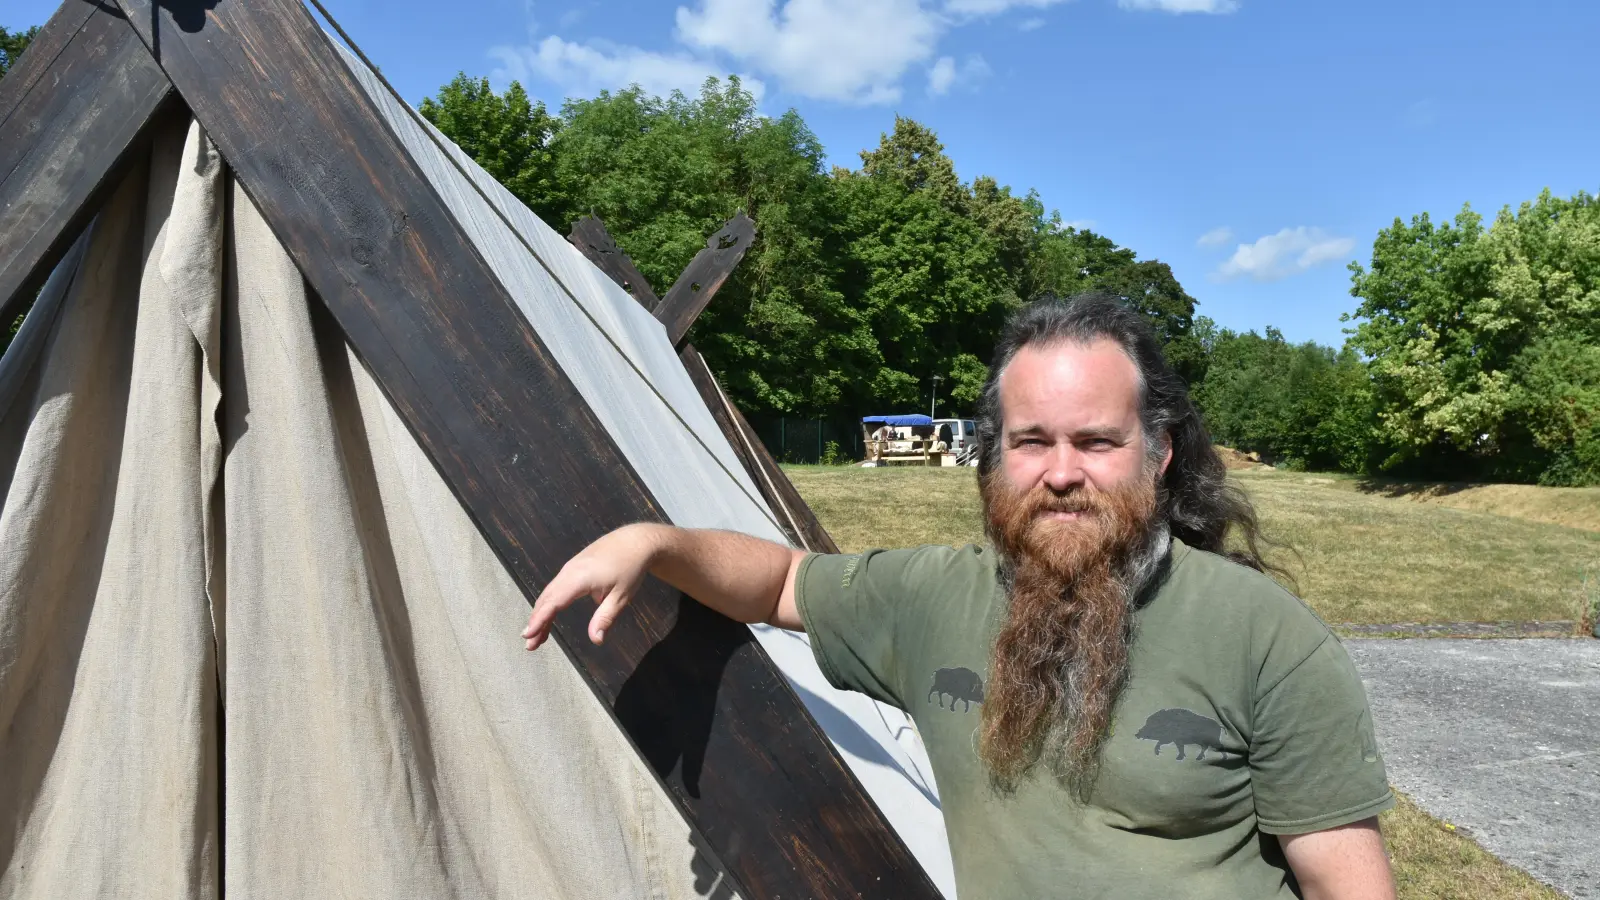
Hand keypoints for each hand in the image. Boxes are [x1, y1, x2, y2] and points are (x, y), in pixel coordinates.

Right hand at [522, 524, 661, 650]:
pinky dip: (549, 603)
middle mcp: (569, 571)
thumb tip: (596, 640)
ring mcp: (570, 567)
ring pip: (549, 593)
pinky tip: (548, 616)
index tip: (528, 635)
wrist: (636, 541)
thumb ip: (605, 618)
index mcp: (580, 578)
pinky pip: (556, 587)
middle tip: (530, 646)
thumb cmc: (631, 568)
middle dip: (536, 622)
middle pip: (547, 599)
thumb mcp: (622, 596)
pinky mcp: (573, 567)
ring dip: (541, 614)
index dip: (539, 620)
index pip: (554, 602)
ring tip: (536, 636)